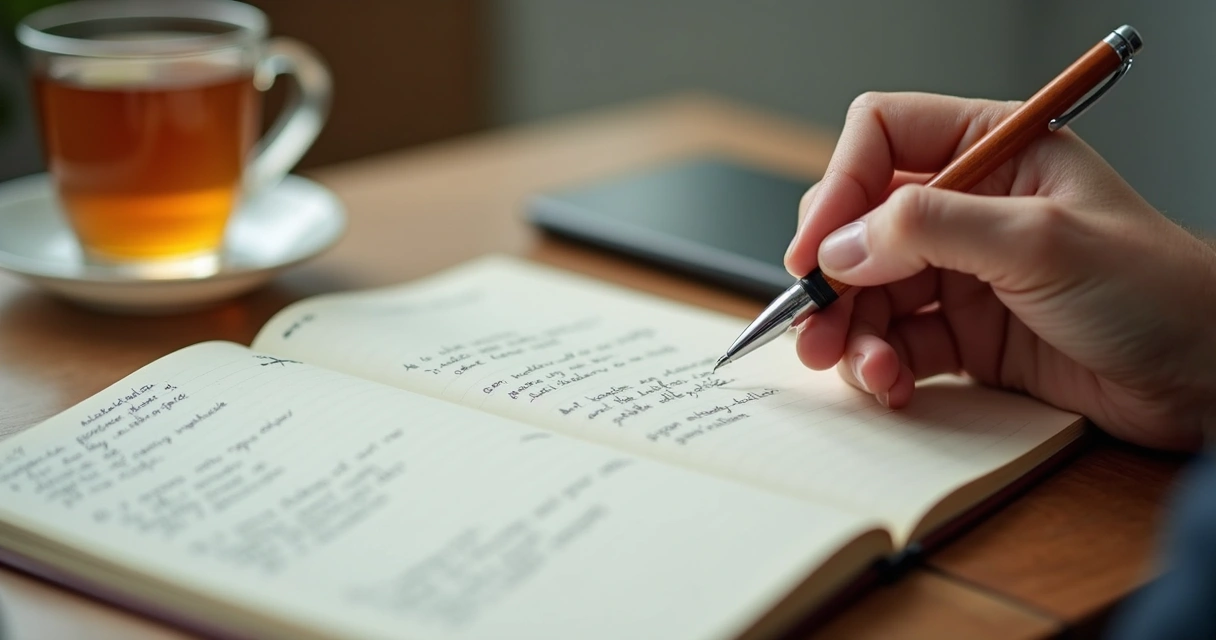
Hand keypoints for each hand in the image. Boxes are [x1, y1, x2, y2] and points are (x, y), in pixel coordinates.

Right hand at [784, 92, 1215, 450]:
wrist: (1208, 381)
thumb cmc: (1158, 292)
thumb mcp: (1041, 242)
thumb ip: (932, 229)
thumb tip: (842, 242)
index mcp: (994, 150)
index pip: (882, 138)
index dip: (839, 188)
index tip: (815, 251)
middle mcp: (969, 206)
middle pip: (860, 222)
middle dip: (832, 276)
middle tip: (815, 325)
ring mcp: (964, 272)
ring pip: (869, 290)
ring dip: (852, 333)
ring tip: (860, 370)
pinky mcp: (966, 333)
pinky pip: (896, 341)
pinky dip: (882, 365)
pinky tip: (894, 385)